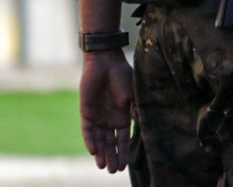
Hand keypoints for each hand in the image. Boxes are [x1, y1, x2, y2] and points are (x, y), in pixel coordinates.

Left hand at [80, 51, 133, 172]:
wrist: (105, 63)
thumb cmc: (123, 76)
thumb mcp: (134, 95)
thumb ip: (136, 111)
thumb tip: (144, 126)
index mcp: (123, 116)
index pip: (123, 139)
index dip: (124, 152)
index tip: (126, 165)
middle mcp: (109, 120)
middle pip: (110, 143)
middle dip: (112, 157)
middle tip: (114, 171)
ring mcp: (97, 117)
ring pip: (99, 140)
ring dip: (101, 153)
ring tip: (103, 166)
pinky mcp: (86, 113)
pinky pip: (87, 131)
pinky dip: (90, 141)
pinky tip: (94, 151)